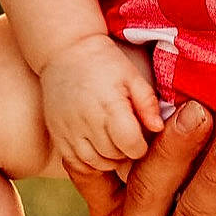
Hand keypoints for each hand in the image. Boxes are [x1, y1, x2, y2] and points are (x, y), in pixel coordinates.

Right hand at [40, 35, 162, 170]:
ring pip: (95, 163)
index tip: (140, 135)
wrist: (65, 51)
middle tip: (127, 135)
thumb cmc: (105, 63)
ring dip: (108, 158)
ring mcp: (68, 130)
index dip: (141, 146)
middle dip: (126, 152)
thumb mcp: (132, 76)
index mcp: (109, 105)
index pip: (131, 145)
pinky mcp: (56, 134)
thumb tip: (158, 128)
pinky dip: (89, 161)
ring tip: (112, 140)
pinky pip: (75, 162)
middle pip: (115, 157)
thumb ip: (147, 103)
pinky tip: (95, 146)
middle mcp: (87, 121)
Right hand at [67, 100, 215, 215]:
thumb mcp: (169, 155)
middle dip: (174, 149)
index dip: (129, 141)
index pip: (112, 175)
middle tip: (199, 112)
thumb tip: (147, 53)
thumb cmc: (201, 173)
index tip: (156, 104)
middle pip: (149, 191)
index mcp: (116, 213)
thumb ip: (149, 124)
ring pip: (196, 214)